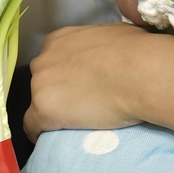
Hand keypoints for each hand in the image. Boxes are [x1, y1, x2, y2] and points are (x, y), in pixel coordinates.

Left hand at [24, 22, 173, 140]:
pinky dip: (39, 132)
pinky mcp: (44, 109)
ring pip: (39, 102)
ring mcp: (40, 84)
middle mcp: (44, 59)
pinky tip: (48, 138)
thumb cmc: (136, 51)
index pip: (52, 59)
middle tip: (79, 101)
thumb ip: (98, 42)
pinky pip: (32, 125)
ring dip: (52, 110)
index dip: (64, 73)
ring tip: (72, 121)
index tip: (77, 83)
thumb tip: (109, 49)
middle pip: (42, 79)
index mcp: (59, 39)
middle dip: (57, 89)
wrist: (141, 73)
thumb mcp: (113, 34)